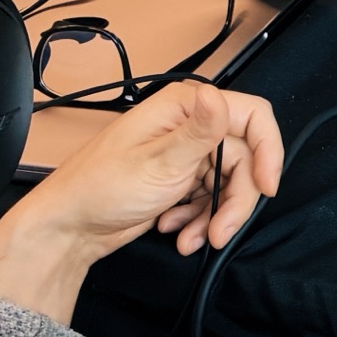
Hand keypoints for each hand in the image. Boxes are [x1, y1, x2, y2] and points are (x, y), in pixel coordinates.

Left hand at [0, 83, 282, 324]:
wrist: (69, 228)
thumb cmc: (100, 189)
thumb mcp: (158, 163)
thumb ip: (198, 133)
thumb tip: (219, 98)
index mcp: (185, 107)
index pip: (252, 116)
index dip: (268, 150)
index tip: (267, 186)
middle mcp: (189, 126)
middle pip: (244, 159)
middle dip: (237, 200)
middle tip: (222, 232)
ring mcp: (185, 154)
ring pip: (229, 183)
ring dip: (216, 216)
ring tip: (193, 238)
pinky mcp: (180, 180)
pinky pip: (210, 199)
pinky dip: (200, 220)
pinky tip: (176, 231)